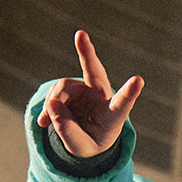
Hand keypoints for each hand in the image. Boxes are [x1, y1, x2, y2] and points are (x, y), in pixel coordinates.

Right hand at [37, 30, 143, 159]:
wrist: (86, 138)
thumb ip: (67, 130)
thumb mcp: (80, 147)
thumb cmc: (91, 144)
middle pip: (95, 72)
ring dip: (52, 103)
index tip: (139, 80)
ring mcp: (87, 89)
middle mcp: (102, 97)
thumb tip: (52, 103)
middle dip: (87, 53)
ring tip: (45, 122)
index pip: (123, 103)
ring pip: (64, 87)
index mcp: (114, 116)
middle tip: (80, 35)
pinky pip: (54, 92)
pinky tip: (43, 122)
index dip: (130, 92)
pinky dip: (47, 107)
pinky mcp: (73, 88)